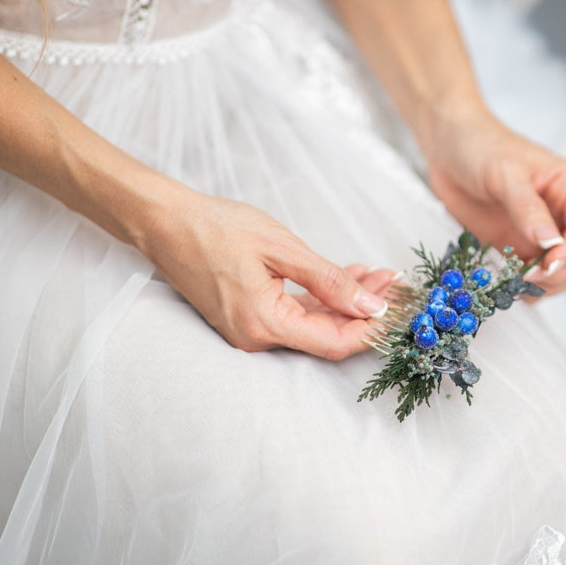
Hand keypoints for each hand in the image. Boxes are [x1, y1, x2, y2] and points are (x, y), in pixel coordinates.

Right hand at [140, 190, 395, 358]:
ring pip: (314, 324)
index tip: (399, 307)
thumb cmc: (218, 228)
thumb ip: (330, 281)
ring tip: (378, 275)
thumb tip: (372, 307)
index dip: (371, 329)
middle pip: (327, 335)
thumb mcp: (283, 249)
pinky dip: (323, 298)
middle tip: (395, 282)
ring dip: (347, 301)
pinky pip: (295, 314)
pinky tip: (348, 277)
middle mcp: (256, 338)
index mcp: (264, 325)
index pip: (334, 343)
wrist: (166, 221)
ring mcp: (250, 331)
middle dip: (366, 310)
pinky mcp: (248, 318)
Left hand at [420, 106, 565, 297]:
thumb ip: (527, 208)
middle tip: (529, 278)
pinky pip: (533, 276)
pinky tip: (510, 287)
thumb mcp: (504, 173)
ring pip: (561, 272)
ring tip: (517, 285)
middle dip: (561, 273)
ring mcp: (540, 233)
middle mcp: (561, 212)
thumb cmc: (479, 146)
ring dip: (545, 286)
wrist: (448, 148)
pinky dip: (526, 288)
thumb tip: (549, 241)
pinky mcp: (518, 246)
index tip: (548, 264)